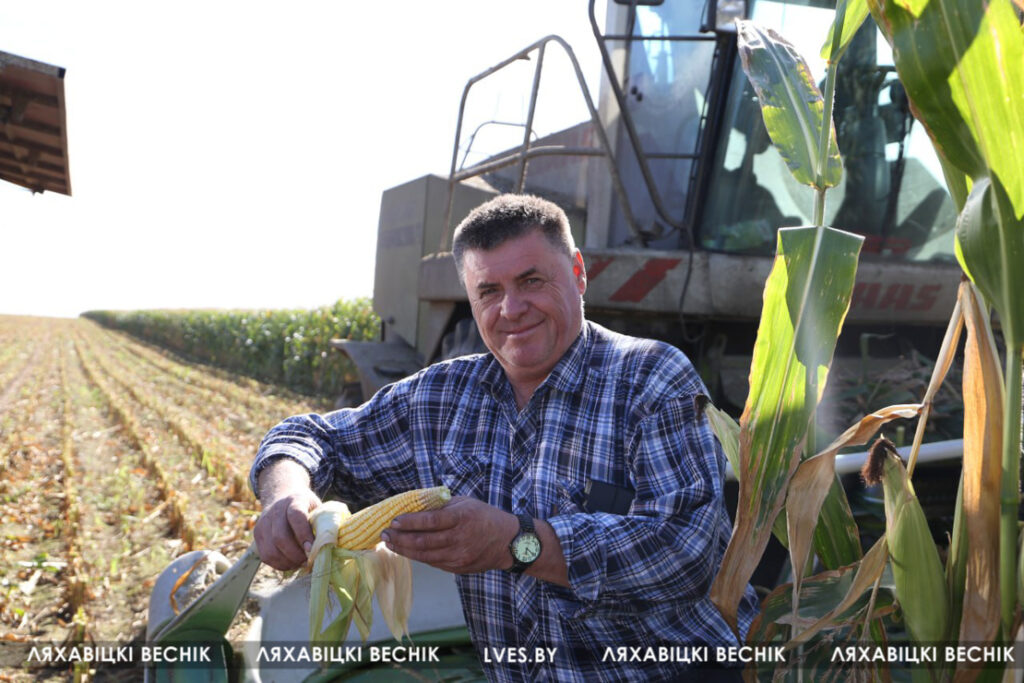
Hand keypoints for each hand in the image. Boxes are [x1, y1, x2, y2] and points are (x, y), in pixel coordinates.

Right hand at [253, 460, 321, 569]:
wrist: (281, 495)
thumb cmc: (306, 506)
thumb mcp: (317, 507)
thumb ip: (324, 523)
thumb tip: (333, 546)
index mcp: (295, 500)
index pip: (296, 517)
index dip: (303, 535)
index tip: (312, 549)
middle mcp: (276, 511)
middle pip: (280, 537)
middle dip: (296, 554)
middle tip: (308, 561)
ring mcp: (264, 523)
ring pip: (271, 550)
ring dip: (288, 562)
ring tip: (301, 563)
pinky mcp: (257, 535)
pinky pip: (266, 556)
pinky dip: (279, 564)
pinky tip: (291, 563)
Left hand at [381, 496, 517, 573]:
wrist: (508, 542)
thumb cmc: (484, 517)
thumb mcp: (465, 503)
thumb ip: (441, 506)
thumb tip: (414, 506)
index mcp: (461, 517)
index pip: (429, 521)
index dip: (409, 522)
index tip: (393, 521)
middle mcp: (459, 538)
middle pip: (422, 541)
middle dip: (399, 538)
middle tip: (384, 534)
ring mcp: (458, 556)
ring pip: (424, 555)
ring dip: (404, 550)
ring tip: (390, 544)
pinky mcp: (458, 568)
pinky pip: (432, 562)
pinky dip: (418, 556)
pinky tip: (407, 550)